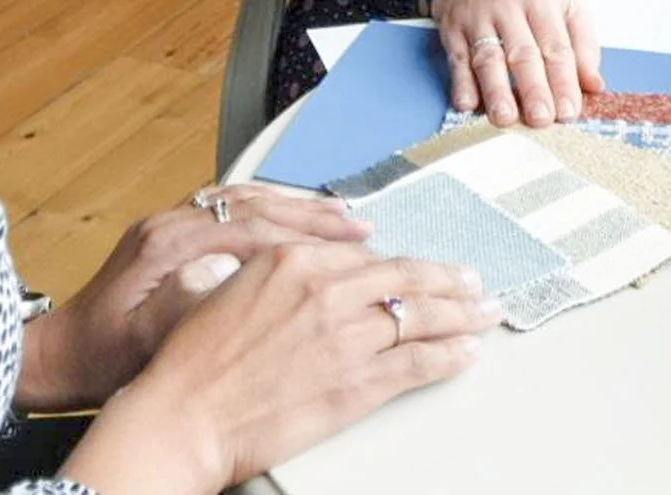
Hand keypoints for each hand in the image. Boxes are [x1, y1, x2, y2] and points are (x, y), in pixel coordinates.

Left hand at [18, 183, 368, 411]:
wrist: (60, 352)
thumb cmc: (100, 356)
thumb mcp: (144, 341)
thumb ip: (184, 305)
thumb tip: (228, 278)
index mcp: (166, 243)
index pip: (250, 227)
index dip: (303, 234)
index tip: (346, 241)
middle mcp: (169, 223)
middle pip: (253, 203)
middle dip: (309, 212)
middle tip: (357, 223)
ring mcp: (169, 224)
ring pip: (243, 199)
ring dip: (292, 205)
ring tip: (339, 214)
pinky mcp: (170, 235)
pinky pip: (230, 207)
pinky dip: (268, 209)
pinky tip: (292, 216)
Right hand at [60, 244, 497, 494]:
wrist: (186, 414)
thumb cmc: (194, 361)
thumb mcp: (228, 289)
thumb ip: (274, 275)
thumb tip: (302, 274)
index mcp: (293, 260)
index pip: (367, 256)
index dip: (401, 264)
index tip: (421, 267)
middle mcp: (326, 290)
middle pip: (405, 278)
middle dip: (448, 281)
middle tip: (473, 283)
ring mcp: (346, 337)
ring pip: (422, 317)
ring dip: (462, 315)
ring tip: (484, 313)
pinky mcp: (357, 383)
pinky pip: (418, 364)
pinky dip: (449, 357)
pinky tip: (466, 353)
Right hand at [431, 0, 603, 126]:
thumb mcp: (562, 5)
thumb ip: (582, 45)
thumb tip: (594, 86)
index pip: (555, 45)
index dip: (563, 81)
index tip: (569, 111)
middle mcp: (506, 3)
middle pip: (522, 53)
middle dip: (533, 89)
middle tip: (541, 119)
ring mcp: (475, 15)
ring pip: (487, 58)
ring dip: (496, 91)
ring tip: (506, 118)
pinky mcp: (451, 28)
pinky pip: (457, 58)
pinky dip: (461, 83)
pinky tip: (468, 104)